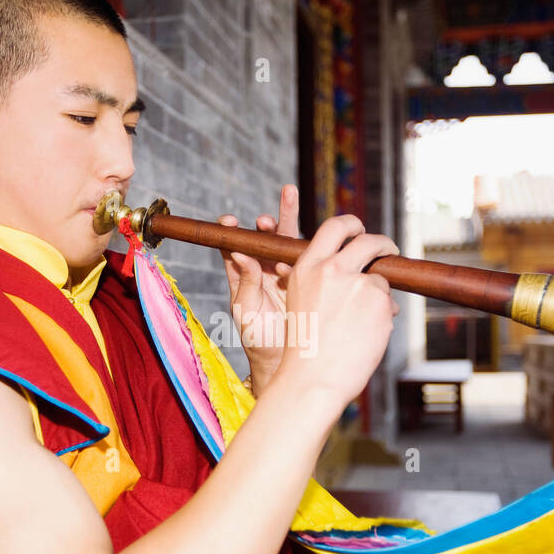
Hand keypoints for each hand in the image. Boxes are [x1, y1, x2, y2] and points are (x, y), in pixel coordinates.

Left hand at [217, 184, 301, 395]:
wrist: (285, 360)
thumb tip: (240, 254)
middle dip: (277, 214)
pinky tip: (323, 237)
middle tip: (285, 193)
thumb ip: (244, 284)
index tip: (229, 219)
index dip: (233, 231)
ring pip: (293, 243)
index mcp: (247, 276)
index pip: (238, 247)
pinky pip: (315, 261)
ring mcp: (291, 274)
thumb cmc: (258, 339)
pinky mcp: (310, 281)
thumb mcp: (245, 312)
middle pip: (271, 236)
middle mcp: (268, 269)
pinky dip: (319, 249)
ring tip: (291, 196)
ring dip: (293, 220)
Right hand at [272, 214, 400, 415]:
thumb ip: (323, 280)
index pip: (334, 227)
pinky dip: (383, 316)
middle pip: (368, 241)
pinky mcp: (379, 301)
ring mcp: (358, 283)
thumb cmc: (305, 349)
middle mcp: (332, 269)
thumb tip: (357, 270)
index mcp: (307, 267)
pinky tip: (366, 335)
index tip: (360, 229)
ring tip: (363, 323)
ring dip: (379, 296)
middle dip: (383, 243)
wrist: (312, 379)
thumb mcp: (301, 303)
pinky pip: (389, 303)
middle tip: (390, 251)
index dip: (352, 224)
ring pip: (380, 280)